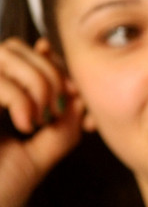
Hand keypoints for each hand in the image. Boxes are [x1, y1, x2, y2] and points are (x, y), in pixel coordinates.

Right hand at [0, 37, 85, 206]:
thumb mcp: (37, 158)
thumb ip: (61, 130)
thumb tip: (81, 98)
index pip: (26, 57)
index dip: (56, 67)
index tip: (76, 93)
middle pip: (17, 47)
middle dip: (51, 73)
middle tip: (58, 109)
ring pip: (6, 52)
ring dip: (37, 82)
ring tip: (39, 119)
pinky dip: (21, 97)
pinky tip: (25, 124)